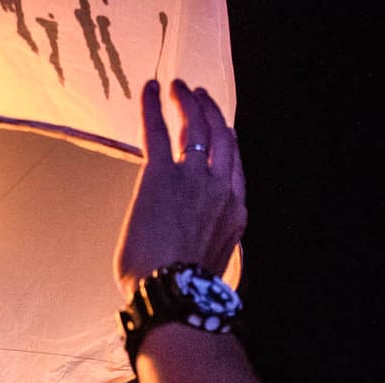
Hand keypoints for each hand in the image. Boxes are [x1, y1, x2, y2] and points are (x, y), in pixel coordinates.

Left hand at [114, 80, 245, 292]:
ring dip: (189, 101)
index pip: (234, 166)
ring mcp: (193, 179)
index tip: (221, 129)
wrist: (174, 294)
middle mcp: (220, 189)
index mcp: (235, 213)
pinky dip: (153, 106)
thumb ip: (205, 241)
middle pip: (222, 137)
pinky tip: (150, 89)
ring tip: (178, 87)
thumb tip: (188, 247)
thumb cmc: (182, 291)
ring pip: (198, 126)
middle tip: (198, 96)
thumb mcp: (207, 263)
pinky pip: (158, 131)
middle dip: (211, 112)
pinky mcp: (161, 175)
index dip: (227, 142)